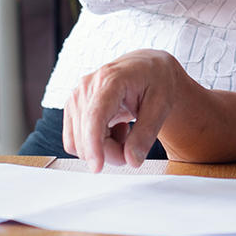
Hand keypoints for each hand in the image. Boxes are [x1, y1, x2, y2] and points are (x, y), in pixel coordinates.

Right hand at [63, 49, 186, 171]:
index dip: (93, 144)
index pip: (94, 116)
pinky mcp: (73, 108)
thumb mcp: (162, 104)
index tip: (98, 167)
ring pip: (79, 143)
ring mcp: (76, 97)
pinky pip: (76, 141)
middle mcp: (87, 86)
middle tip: (135, 145)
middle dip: (110, 151)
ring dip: (103, 148)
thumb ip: (147, 133)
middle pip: (87, 136)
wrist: (148, 68)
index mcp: (111, 79)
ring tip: (125, 130)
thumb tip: (132, 160)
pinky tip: (113, 129)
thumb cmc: (156, 80)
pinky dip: (95, 144)